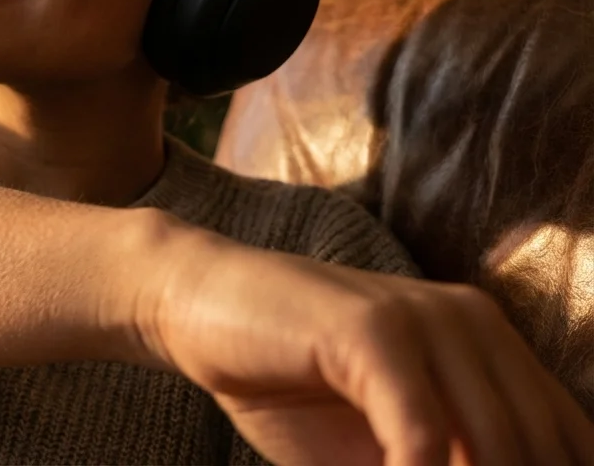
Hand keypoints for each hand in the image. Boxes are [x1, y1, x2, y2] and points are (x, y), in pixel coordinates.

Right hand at [123, 227, 593, 465]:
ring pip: (492, 447)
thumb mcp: (379, 439)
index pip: (561, 440)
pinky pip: (420, 437)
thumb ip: (443, 463)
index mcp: (488, 341)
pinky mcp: (372, 329)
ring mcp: (424, 317)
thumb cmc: (283, 378)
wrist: (194, 302)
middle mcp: (473, 320)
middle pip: (535, 448)